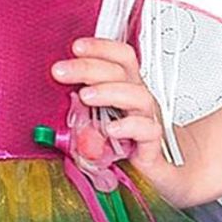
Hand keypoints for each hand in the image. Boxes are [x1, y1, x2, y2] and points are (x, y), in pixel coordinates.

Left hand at [50, 36, 204, 207]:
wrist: (165, 175)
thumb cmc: (129, 147)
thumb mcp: (100, 123)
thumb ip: (83, 110)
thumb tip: (55, 98)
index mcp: (128, 90)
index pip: (122, 59)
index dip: (102, 48)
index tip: (77, 47)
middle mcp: (140, 102)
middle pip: (122, 72)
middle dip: (89, 67)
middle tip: (61, 70)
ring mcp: (148, 122)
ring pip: (138, 97)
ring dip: (109, 91)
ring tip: (85, 96)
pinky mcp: (152, 148)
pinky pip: (148, 132)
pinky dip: (130, 127)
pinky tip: (111, 129)